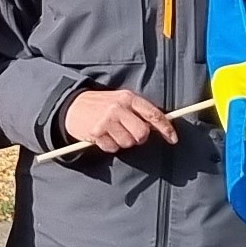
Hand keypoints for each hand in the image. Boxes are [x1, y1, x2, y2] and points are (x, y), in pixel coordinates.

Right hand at [61, 88, 180, 154]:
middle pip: (142, 133)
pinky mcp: (96, 132)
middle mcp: (119, 108)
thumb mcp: (121, 101)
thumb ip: (138, 111)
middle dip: (138, 138)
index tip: (173, 139)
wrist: (72, 105)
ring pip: (127, 143)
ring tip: (112, 133)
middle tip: (129, 134)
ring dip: (122, 142)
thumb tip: (158, 127)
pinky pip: (112, 148)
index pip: (154, 115)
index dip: (166, 129)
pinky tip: (102, 137)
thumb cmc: (101, 105)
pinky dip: (109, 146)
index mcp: (129, 98)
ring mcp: (107, 120)